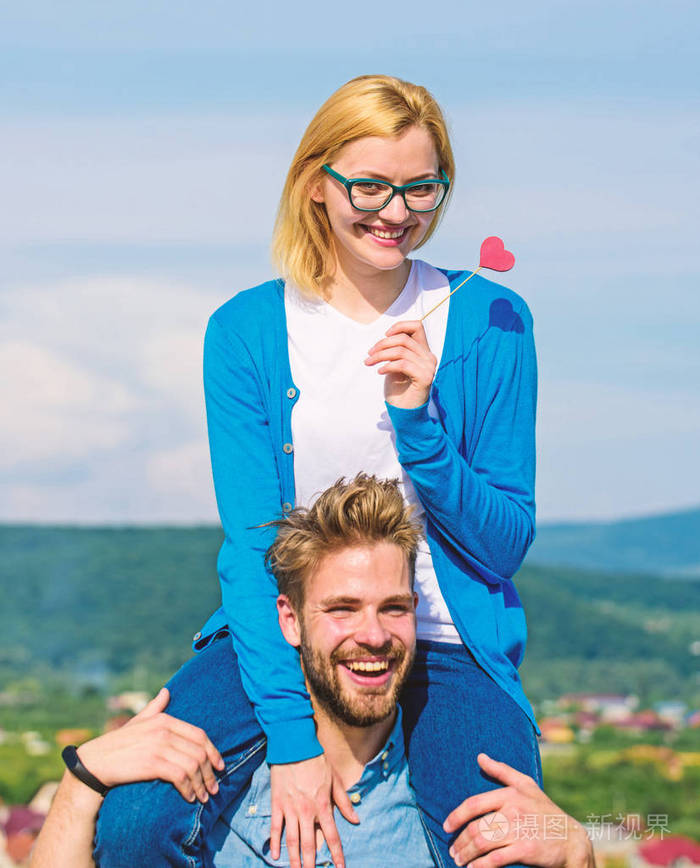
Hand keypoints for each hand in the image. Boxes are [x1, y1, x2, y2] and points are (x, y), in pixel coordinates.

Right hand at [76, 687, 224, 803]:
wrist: (94, 762)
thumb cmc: (118, 743)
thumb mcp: (138, 721)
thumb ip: (155, 707)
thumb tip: (167, 691)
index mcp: (164, 719)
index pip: (199, 734)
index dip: (213, 752)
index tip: (220, 766)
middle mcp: (164, 729)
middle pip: (199, 751)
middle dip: (210, 772)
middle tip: (214, 788)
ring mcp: (158, 746)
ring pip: (192, 765)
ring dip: (201, 784)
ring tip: (203, 797)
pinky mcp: (152, 763)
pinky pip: (180, 776)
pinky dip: (188, 789)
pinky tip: (188, 797)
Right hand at [270, 753, 358, 867]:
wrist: (294, 745)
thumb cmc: (317, 761)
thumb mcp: (335, 780)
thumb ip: (344, 802)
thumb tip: (356, 819)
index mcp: (323, 805)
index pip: (332, 836)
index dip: (336, 854)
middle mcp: (307, 811)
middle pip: (310, 844)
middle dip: (311, 863)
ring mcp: (290, 808)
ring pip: (293, 840)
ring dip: (294, 859)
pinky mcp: (277, 804)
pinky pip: (276, 827)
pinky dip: (274, 843)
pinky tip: (275, 856)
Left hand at [365, 320, 436, 408]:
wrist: (403, 412)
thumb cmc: (398, 388)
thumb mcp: (395, 364)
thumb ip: (396, 350)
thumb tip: (386, 337)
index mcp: (423, 351)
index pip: (417, 326)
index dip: (399, 326)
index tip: (384, 335)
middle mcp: (429, 357)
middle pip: (404, 339)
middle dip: (382, 344)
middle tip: (369, 354)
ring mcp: (429, 367)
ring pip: (401, 351)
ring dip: (381, 355)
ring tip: (369, 362)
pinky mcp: (425, 378)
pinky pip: (403, 364)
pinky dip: (388, 366)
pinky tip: (380, 371)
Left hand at [443, 753, 594, 867]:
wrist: (572, 839)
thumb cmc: (545, 810)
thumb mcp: (526, 785)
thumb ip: (501, 770)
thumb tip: (480, 757)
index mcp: (509, 794)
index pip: (473, 804)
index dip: (456, 816)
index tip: (446, 826)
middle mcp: (512, 811)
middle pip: (475, 827)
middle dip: (460, 842)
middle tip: (453, 851)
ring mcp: (519, 831)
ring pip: (482, 843)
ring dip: (466, 854)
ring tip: (459, 860)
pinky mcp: (526, 850)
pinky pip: (496, 859)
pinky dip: (481, 865)